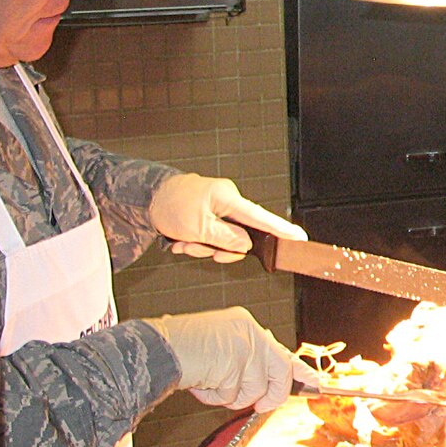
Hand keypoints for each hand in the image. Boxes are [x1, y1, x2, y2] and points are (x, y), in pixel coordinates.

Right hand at [146, 306, 294, 411]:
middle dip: (270, 396)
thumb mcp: (221, 351)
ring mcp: (245, 345)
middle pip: (280, 373)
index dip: (301, 372)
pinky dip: (215, 398)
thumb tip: (268, 389)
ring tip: (208, 381)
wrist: (155, 349)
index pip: (283, 351)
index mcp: (246, 325)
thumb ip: (246, 363)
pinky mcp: (235, 361)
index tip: (317, 385)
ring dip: (230, 396)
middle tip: (259, 405)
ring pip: (256, 390)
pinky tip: (201, 382)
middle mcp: (250, 331)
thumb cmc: (180, 352)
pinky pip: (234, 395)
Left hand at [149, 172, 306, 262]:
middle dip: (218, 248)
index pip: (261, 217)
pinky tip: (183, 238)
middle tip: (198, 248)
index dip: (281, 230)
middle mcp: (227, 202)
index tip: (299, 238)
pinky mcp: (209, 216)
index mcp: (228, 198)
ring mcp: (218, 209)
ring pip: (223, 240)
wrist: (146, 198)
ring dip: (203, 247)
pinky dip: (197, 242)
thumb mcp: (198, 227)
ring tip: (184, 241)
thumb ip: (227, 238)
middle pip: (240, 236)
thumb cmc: (169, 205)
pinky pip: (212, 237)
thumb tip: (246, 244)